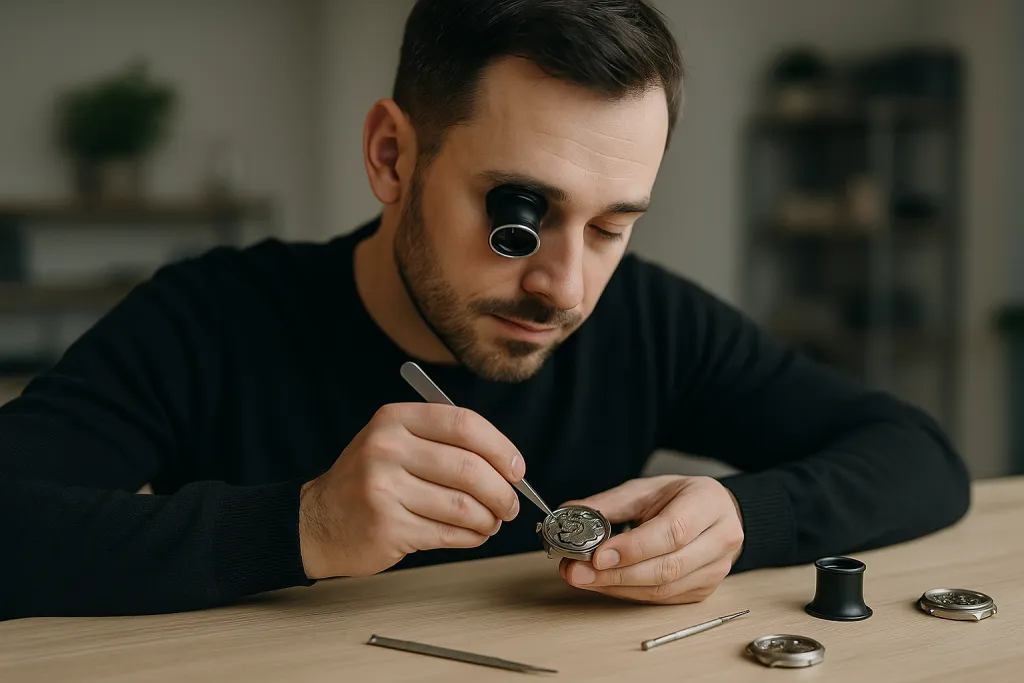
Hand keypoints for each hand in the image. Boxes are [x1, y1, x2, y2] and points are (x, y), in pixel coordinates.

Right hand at [298, 403, 523, 578]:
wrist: (318, 521)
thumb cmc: (370, 480)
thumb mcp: (395, 442)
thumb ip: (445, 443)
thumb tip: (509, 466)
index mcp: (394, 419)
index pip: (464, 424)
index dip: (500, 448)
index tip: (517, 469)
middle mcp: (386, 449)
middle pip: (469, 469)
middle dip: (502, 492)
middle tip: (510, 505)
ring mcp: (384, 490)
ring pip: (464, 506)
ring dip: (489, 519)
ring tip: (491, 522)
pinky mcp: (388, 528)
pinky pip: (449, 533)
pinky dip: (471, 537)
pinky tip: (473, 534)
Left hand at [558, 475, 743, 603]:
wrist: (716, 513)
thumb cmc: (681, 498)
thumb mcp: (647, 489)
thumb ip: (609, 503)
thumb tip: (569, 512)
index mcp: (707, 504)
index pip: (672, 532)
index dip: (633, 548)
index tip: (597, 555)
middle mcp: (719, 539)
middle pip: (667, 567)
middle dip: (617, 574)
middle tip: (577, 571)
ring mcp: (715, 570)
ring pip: (664, 589)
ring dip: (618, 587)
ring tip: (584, 578)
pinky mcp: (703, 590)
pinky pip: (663, 599)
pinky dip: (629, 593)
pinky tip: (605, 584)